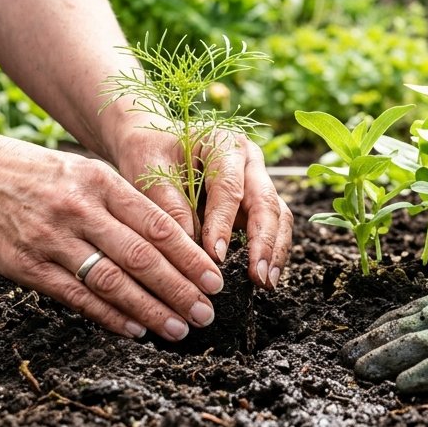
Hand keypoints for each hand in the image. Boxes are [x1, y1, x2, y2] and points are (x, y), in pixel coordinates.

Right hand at [0, 133, 226, 341]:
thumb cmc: (32, 173)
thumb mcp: (82, 171)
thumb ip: (121, 203)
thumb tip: (170, 241)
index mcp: (100, 182)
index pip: (157, 224)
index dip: (190, 257)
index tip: (215, 279)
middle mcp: (80, 210)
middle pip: (142, 257)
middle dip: (180, 289)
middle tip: (206, 312)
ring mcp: (52, 240)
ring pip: (113, 281)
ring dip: (151, 309)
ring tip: (178, 328)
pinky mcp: (28, 266)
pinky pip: (77, 296)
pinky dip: (110, 316)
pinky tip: (134, 329)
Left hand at [109, 116, 292, 289]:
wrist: (151, 146)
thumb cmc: (149, 156)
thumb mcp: (151, 175)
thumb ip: (171, 207)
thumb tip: (193, 249)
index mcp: (224, 144)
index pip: (229, 187)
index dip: (224, 223)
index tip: (215, 256)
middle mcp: (248, 160)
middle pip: (265, 201)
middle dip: (264, 242)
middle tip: (257, 277)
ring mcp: (256, 180)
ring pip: (277, 214)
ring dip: (274, 250)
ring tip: (265, 283)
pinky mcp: (255, 201)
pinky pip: (272, 225)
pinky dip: (270, 251)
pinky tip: (263, 277)